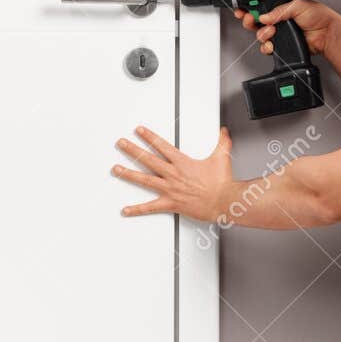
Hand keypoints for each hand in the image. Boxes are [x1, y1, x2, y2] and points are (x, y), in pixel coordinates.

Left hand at [112, 125, 232, 222]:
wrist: (224, 201)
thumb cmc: (222, 184)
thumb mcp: (222, 157)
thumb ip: (221, 142)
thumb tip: (223, 132)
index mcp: (182, 163)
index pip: (161, 146)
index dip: (149, 137)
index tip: (139, 131)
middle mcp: (173, 175)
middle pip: (148, 159)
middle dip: (132, 150)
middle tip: (121, 143)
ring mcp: (170, 189)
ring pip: (144, 180)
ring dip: (128, 174)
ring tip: (116, 169)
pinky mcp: (171, 204)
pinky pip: (150, 207)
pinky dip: (137, 209)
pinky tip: (126, 210)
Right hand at [235, 0, 340, 56]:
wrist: (327, 34)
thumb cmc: (318, 16)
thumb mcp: (298, 5)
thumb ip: (279, 10)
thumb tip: (264, 16)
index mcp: (280, 7)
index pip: (260, 6)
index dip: (249, 8)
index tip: (242, 9)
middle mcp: (278, 20)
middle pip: (255, 21)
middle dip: (250, 20)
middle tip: (251, 19)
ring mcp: (279, 33)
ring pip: (260, 35)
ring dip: (261, 34)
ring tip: (270, 32)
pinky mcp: (282, 46)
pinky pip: (267, 48)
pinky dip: (267, 47)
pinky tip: (272, 43)